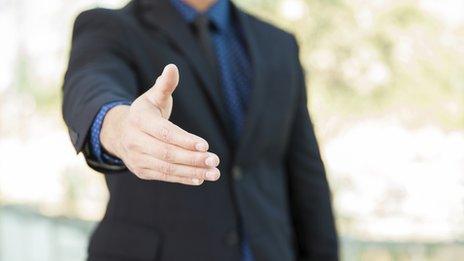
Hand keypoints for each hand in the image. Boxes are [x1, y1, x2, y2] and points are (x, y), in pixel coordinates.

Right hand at [100, 64, 219, 184]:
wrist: (120, 133)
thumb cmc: (145, 112)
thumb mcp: (153, 97)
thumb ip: (165, 85)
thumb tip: (172, 67)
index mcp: (139, 121)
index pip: (164, 133)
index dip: (185, 140)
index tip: (205, 145)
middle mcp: (135, 141)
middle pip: (167, 153)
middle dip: (193, 158)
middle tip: (215, 159)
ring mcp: (137, 159)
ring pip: (167, 168)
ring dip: (192, 171)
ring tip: (214, 173)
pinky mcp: (142, 171)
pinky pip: (165, 177)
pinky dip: (183, 178)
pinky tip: (200, 178)